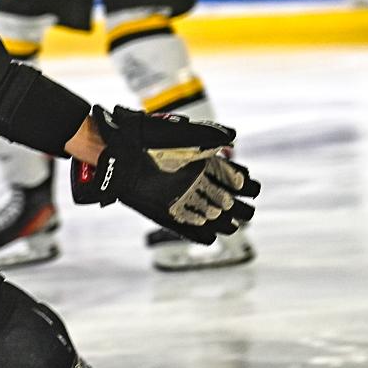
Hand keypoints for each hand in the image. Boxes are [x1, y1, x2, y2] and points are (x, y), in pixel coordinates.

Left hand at [70, 107, 259, 243]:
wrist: (119, 152)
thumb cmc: (148, 138)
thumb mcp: (181, 132)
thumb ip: (208, 133)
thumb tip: (232, 137)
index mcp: (201, 162)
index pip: (231, 175)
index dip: (242, 182)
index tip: (248, 185)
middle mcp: (193, 182)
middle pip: (225, 198)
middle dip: (239, 206)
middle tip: (246, 211)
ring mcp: (180, 198)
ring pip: (209, 214)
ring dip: (223, 221)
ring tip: (233, 225)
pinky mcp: (165, 212)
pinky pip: (186, 227)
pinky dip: (199, 234)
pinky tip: (212, 235)